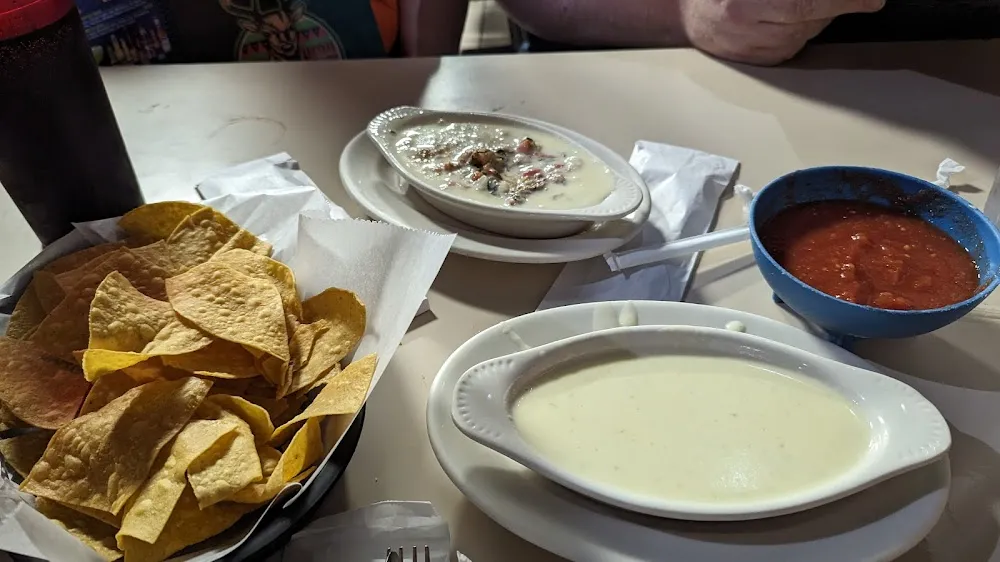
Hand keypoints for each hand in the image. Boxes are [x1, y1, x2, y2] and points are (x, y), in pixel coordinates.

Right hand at [679, 0, 885, 64]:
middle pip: (814, 17)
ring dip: (820, 12)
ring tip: (789, 3)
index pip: (804, 5)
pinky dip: (806, 25)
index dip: (842, 1)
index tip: (873, 0)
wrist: (692, 15)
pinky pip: (802, 41)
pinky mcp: (768, 62)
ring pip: (813, 30)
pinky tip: (786, 15)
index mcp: (742, 8)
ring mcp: (760, 52)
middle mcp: (751, 33)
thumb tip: (835, 0)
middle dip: (838, 2)